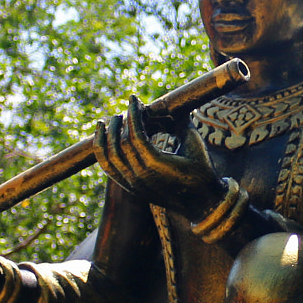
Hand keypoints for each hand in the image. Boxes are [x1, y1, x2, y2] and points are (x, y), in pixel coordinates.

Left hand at [93, 96, 224, 218]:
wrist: (200, 203)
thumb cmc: (200, 170)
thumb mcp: (193, 142)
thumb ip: (178, 121)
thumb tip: (166, 103)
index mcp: (156, 165)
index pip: (135, 135)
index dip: (133, 114)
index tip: (133, 98)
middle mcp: (141, 177)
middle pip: (120, 144)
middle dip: (119, 123)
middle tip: (124, 111)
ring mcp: (133, 185)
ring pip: (108, 157)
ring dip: (104, 136)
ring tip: (106, 122)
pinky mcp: (130, 188)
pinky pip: (109, 169)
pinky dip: (102, 152)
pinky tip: (103, 138)